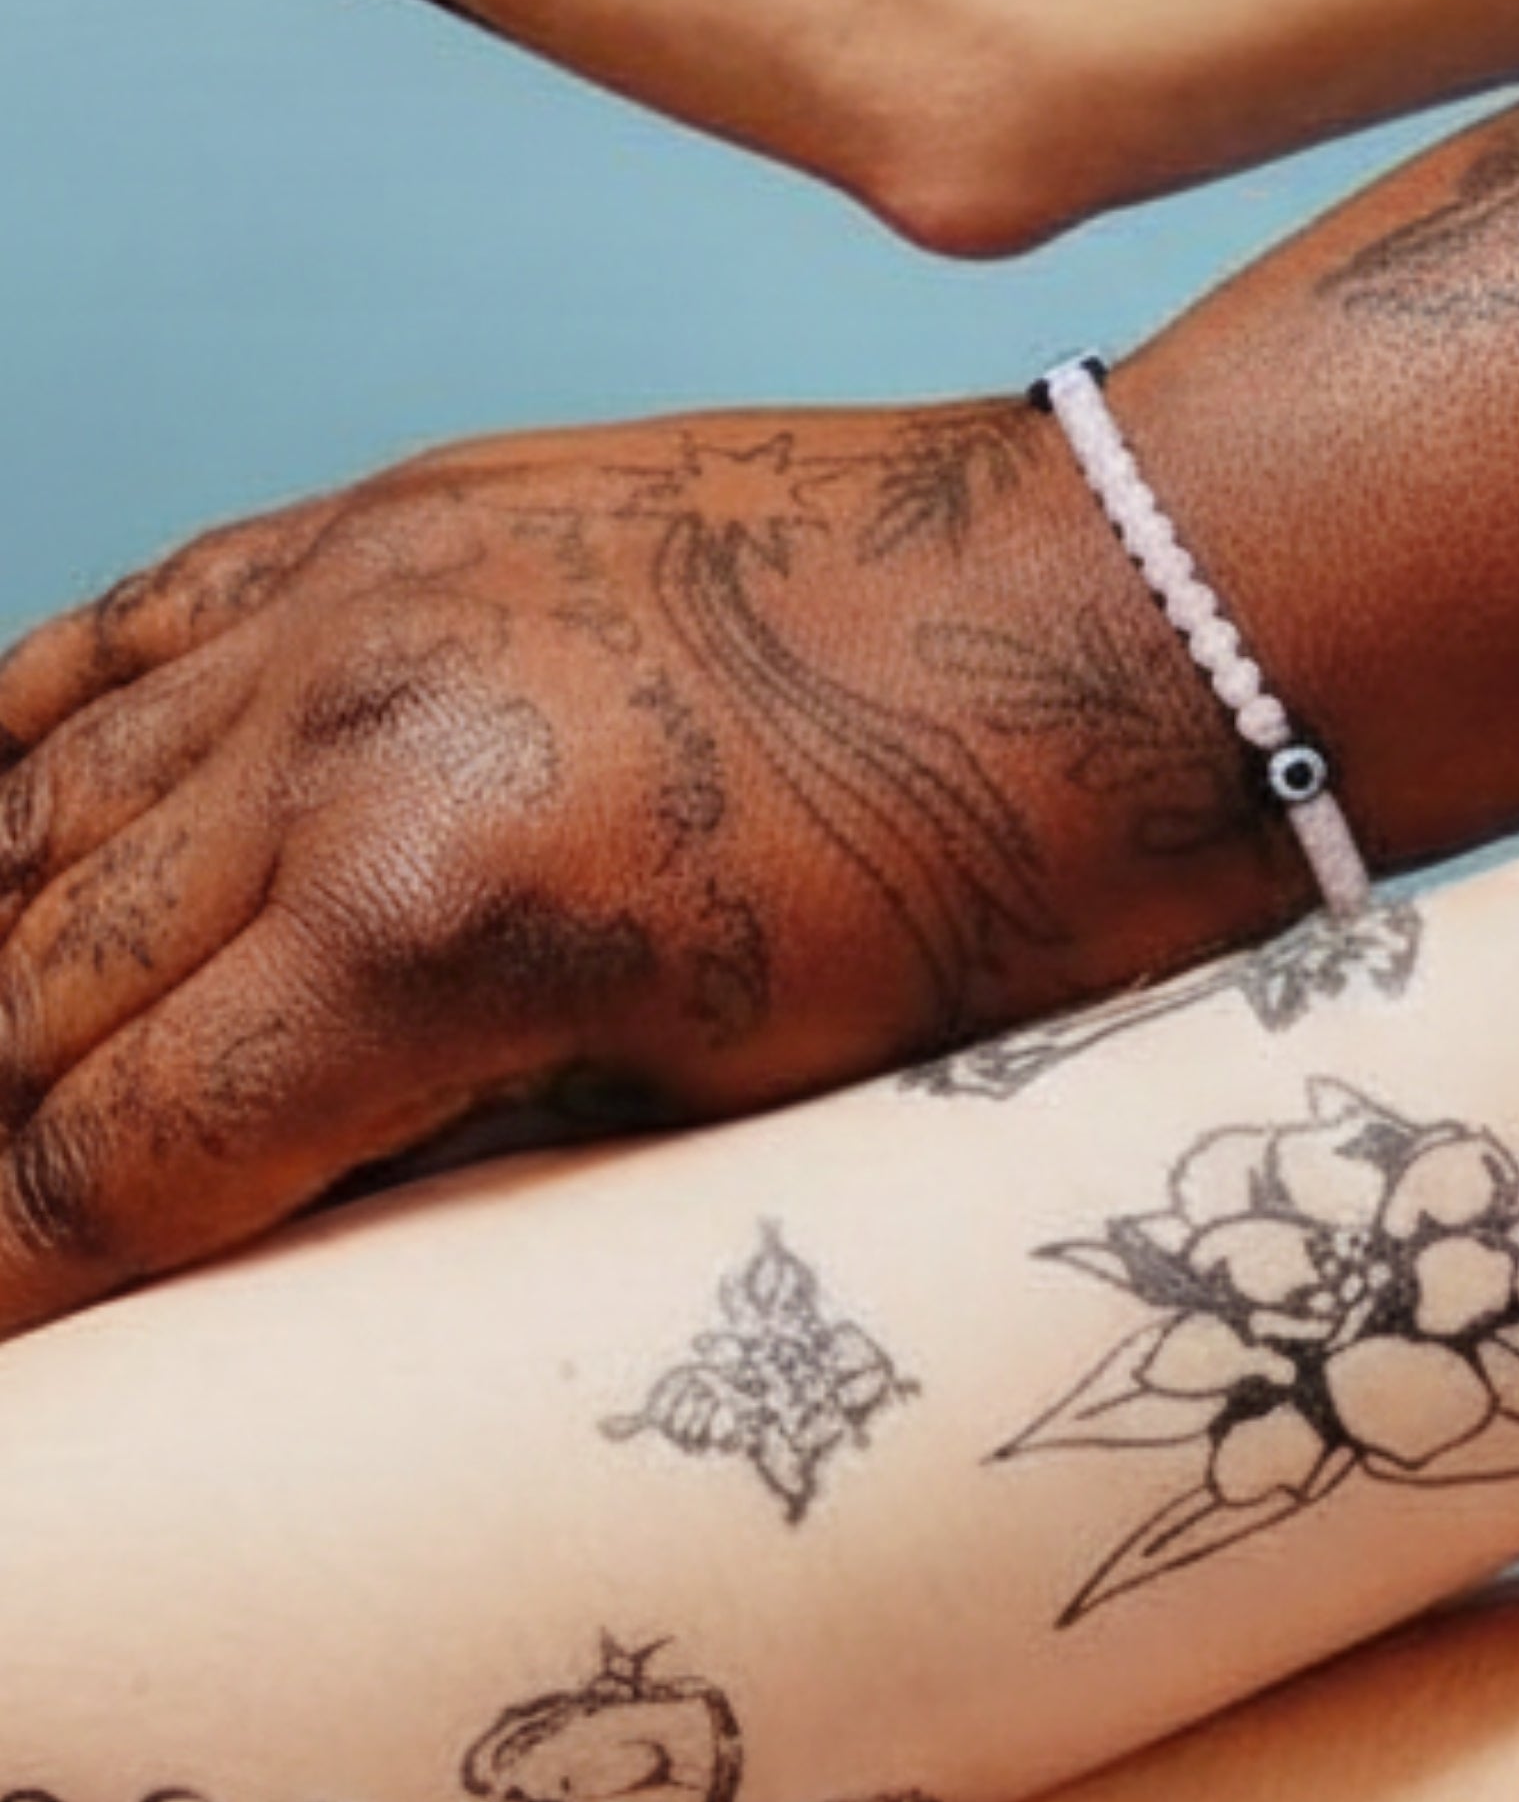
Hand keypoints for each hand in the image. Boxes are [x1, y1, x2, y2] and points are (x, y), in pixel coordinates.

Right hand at [0, 394, 1264, 1323]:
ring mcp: (344, 609)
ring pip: (41, 815)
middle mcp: (337, 754)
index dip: (12, 1282)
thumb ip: (474, 1159)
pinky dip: (24, 754)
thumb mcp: (727, 1107)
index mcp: (434, 937)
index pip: (120, 1163)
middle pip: (38, 996)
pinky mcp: (383, 519)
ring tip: (0, 1081)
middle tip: (6, 1241)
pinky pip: (120, 635)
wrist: (1124, 629)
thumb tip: (288, 1233)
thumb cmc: (987, 909)